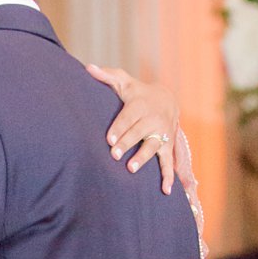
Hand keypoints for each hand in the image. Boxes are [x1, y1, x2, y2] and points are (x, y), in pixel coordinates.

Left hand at [87, 65, 178, 192]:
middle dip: (128, 143)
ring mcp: (162, 133)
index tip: (109, 139)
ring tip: (131, 169)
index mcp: (141, 104)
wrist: (167, 99)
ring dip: (143, 157)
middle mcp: (153, 119)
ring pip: (153, 146)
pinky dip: (169, 176)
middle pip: (139, 132)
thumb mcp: (124, 82)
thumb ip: (107, 76)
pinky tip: (165, 191)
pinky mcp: (168, 146)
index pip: (129, 116)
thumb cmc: (138, 92)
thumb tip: (88, 67)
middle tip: (114, 154)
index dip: (119, 127)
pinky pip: (169, 161)